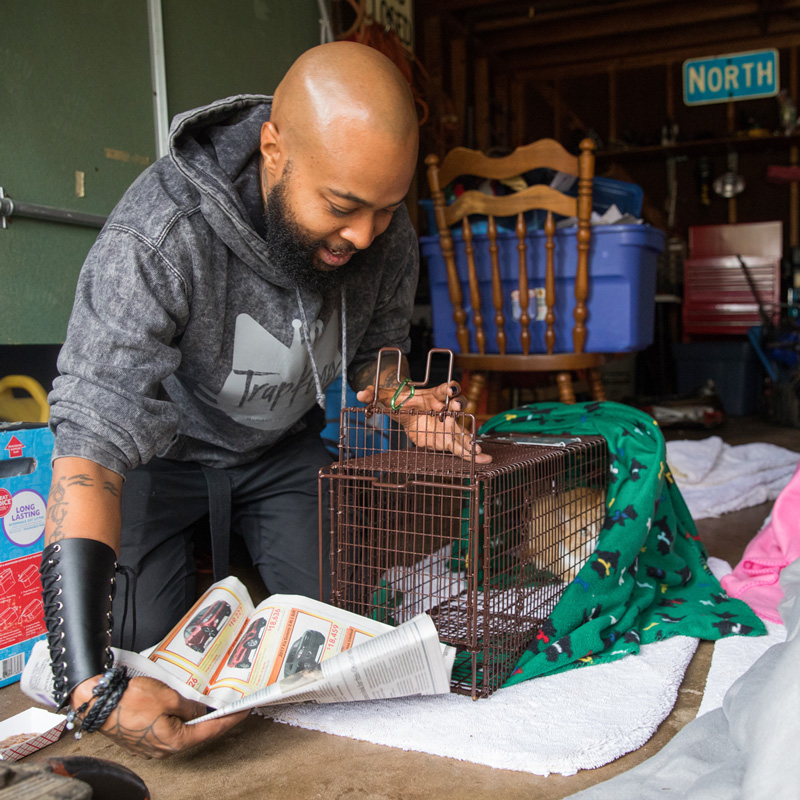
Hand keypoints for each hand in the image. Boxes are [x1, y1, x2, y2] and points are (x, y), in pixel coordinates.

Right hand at [71, 675, 247, 758]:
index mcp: (174, 741)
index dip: (230, 720)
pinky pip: (166, 731)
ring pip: (180, 733)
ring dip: (195, 721)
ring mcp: (151, 747)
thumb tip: (201, 712)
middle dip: (214, 721)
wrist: (98, 703)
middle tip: (231, 708)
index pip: (210, 731)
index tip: (244, 712)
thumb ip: (190, 707)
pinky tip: (184, 710)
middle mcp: (163, 749)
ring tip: (210, 707)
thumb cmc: (131, 700)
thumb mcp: (169, 697)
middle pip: (196, 735)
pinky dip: (178, 721)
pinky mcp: (142, 740)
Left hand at [356, 381, 491, 463]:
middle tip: (457, 410)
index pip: (445, 389)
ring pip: (462, 429)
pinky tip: (483, 461)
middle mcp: (445, 408)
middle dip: (458, 407)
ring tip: (477, 448)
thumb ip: (375, 395)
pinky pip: (461, 447)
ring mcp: (448, 424)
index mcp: (434, 395)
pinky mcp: (447, 439)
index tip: (447, 394)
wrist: (406, 411)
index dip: (447, 390)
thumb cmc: (400, 401)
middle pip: (457, 406)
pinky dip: (472, 454)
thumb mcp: (387, 398)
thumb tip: (361, 394)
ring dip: (469, 437)